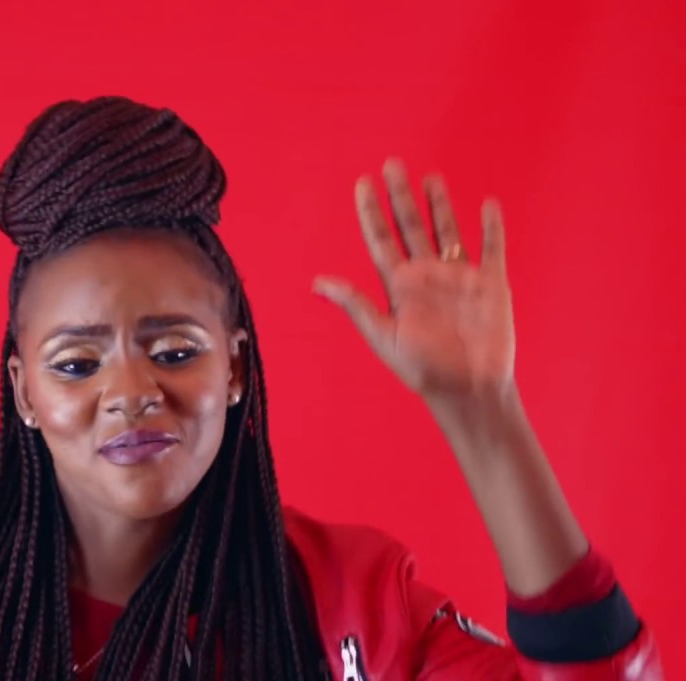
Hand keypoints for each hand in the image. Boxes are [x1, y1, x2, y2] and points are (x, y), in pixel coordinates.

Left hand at [313, 159, 514, 401]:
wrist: (468, 389)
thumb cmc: (422, 369)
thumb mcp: (383, 335)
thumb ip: (355, 305)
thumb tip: (316, 283)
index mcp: (399, 286)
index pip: (381, 239)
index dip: (371, 211)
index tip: (363, 182)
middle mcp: (427, 276)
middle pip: (411, 226)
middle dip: (401, 196)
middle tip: (392, 163)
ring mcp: (459, 277)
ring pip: (447, 230)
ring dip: (439, 204)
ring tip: (430, 177)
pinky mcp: (491, 284)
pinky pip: (492, 248)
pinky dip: (491, 227)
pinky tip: (488, 204)